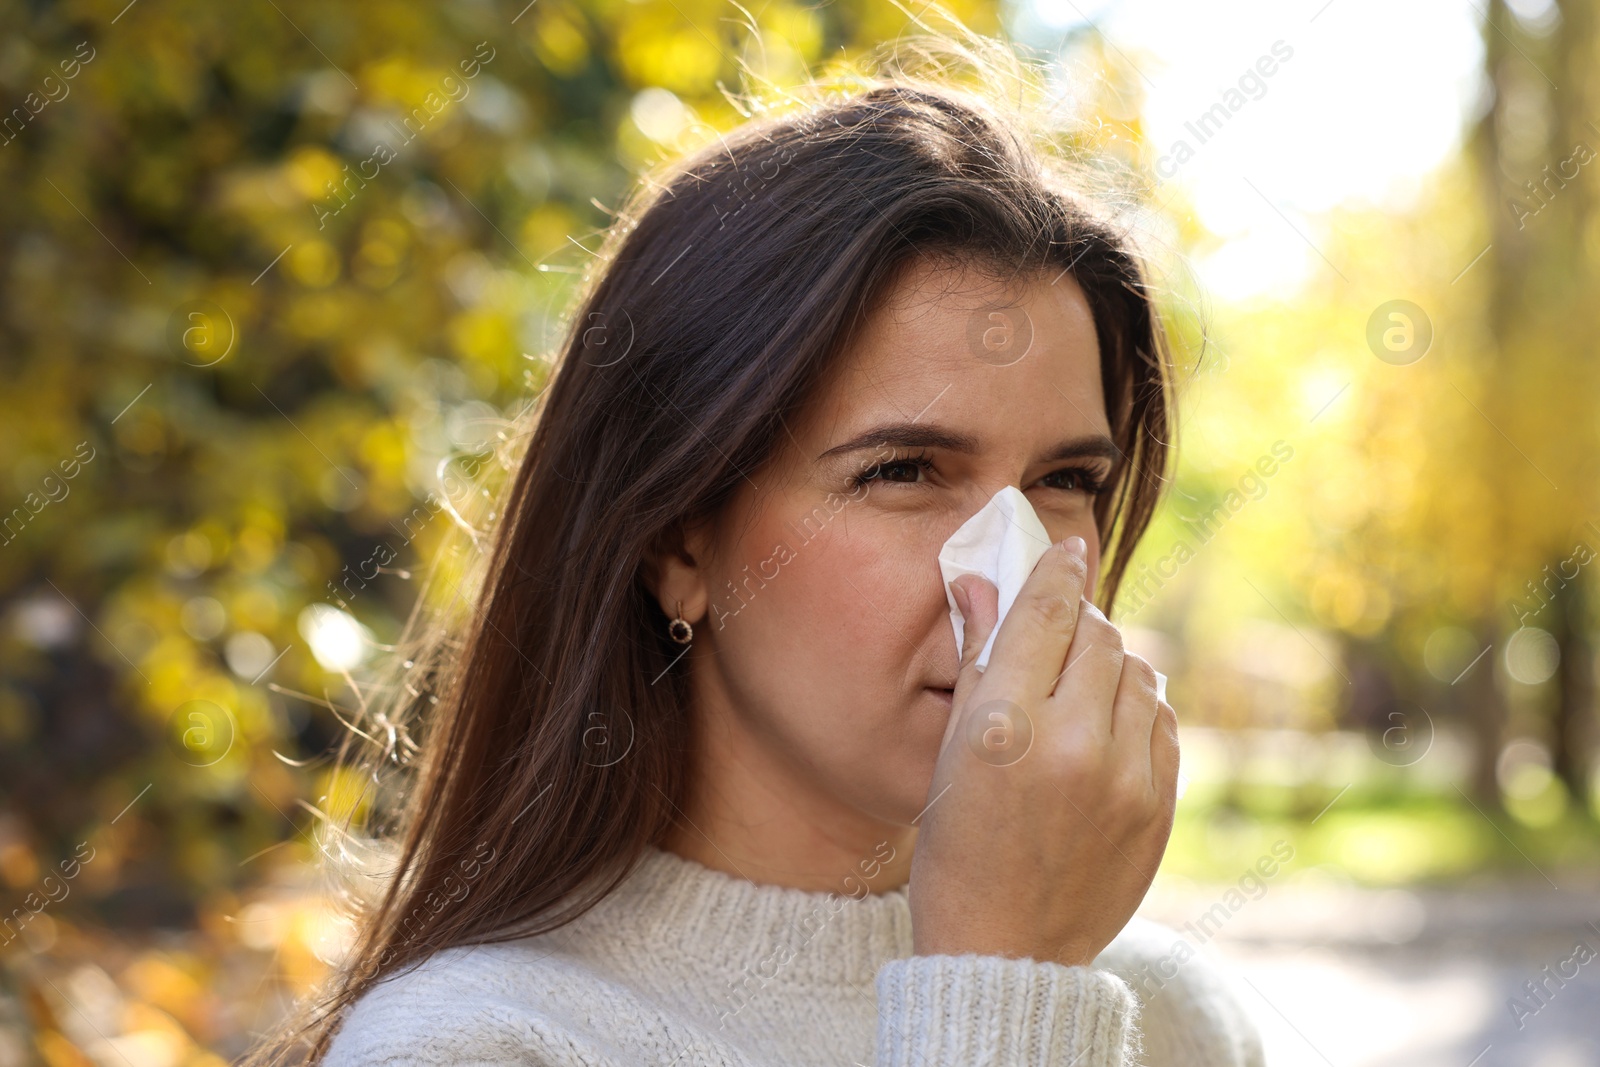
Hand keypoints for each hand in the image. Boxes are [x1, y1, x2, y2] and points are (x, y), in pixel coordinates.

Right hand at [909, 535, 1179, 966]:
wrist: (1006, 952)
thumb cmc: (957, 850)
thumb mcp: (948, 754)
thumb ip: (976, 662)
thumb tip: (983, 583)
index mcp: (1002, 728)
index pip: (1044, 614)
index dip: (1057, 572)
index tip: (1066, 550)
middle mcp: (1070, 744)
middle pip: (1098, 636)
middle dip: (1079, 624)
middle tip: (1060, 634)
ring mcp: (1123, 778)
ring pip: (1137, 673)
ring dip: (1110, 666)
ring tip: (1080, 690)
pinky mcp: (1159, 808)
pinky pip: (1161, 722)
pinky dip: (1137, 710)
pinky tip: (1107, 728)